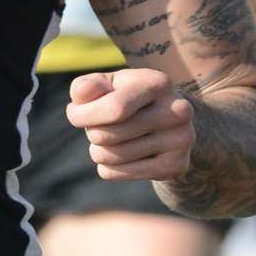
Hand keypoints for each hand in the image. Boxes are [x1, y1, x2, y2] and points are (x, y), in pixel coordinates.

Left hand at [64, 69, 195, 181]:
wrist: (165, 121)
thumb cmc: (124, 97)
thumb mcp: (104, 85)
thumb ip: (86, 87)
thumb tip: (82, 94)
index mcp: (158, 83)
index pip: (114, 109)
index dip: (83, 115)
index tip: (75, 112)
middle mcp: (177, 110)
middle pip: (108, 135)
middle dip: (91, 132)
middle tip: (99, 127)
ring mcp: (181, 139)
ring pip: (111, 156)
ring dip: (98, 151)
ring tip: (109, 141)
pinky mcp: (176, 165)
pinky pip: (118, 173)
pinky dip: (108, 168)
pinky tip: (119, 157)